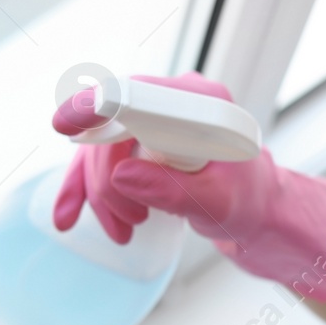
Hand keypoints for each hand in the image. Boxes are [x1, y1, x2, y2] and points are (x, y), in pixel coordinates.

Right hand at [50, 71, 325, 303]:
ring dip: (101, 195)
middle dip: (109, 182)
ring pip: (102, 149)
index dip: (97, 106)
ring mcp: (156, 120)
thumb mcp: (218, 203)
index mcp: (200, 101)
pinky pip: (102, 160)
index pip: (137, 94)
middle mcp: (175, 102)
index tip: (65, 124)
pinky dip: (84, 190)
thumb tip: (124, 176)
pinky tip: (67, 218)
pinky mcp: (143, 142)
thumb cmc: (249, 204)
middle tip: (129, 223)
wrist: (260, 216)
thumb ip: (174, 190)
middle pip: (114, 128)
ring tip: (123, 231)